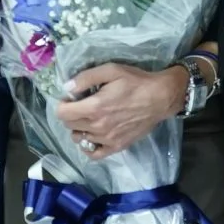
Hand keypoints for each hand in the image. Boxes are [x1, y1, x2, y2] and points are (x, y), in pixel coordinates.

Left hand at [54, 63, 186, 159]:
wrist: (161, 98)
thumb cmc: (136, 82)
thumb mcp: (111, 70)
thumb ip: (86, 78)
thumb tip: (66, 87)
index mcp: (94, 107)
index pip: (62, 113)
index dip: (62, 104)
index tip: (70, 98)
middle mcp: (98, 127)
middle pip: (69, 125)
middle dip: (70, 114)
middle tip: (81, 105)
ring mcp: (107, 139)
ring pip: (80, 138)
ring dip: (80, 128)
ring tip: (90, 118)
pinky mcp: (117, 146)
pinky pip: (94, 153)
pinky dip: (88, 146)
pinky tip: (92, 136)